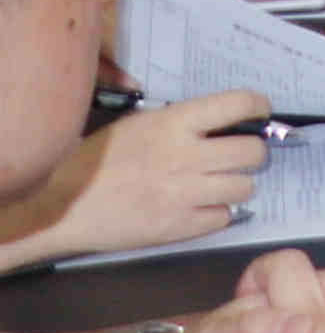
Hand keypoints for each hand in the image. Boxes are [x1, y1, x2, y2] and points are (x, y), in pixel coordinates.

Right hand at [34, 98, 265, 259]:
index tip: (257, 115)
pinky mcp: (181, 227)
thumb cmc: (93, 162)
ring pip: (245, 187)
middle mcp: (186, 157)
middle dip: (250, 154)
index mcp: (173, 124)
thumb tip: (221, 124)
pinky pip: (225, 217)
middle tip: (235, 157)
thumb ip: (179, 123)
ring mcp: (186, 194)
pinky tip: (196, 208)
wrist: (60, 206)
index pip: (240, 104)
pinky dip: (216, 213)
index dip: (258, 108)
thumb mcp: (135, 126)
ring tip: (212, 185)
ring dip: (234, 185)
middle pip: (254, 152)